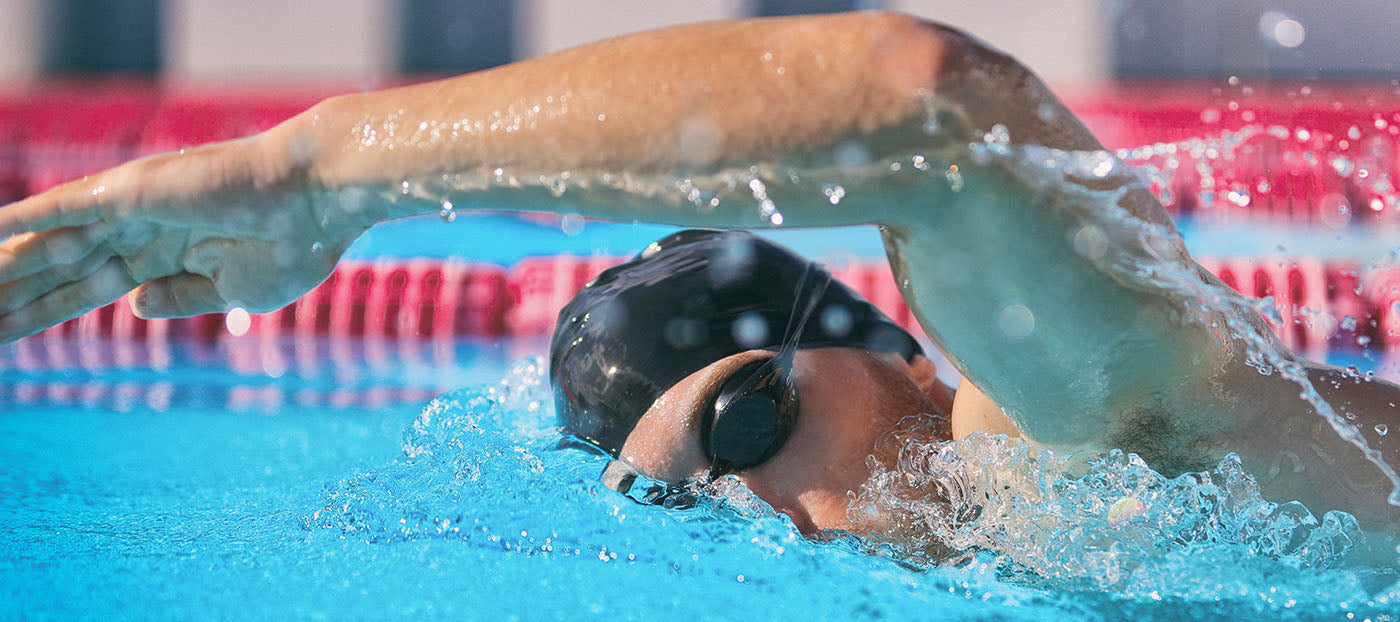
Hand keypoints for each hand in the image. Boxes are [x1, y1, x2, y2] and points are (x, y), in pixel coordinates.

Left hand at [0, 134, 367, 341]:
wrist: (318, 199)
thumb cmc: (295, 244)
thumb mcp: (235, 290)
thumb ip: (183, 297)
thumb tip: (134, 305)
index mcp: (166, 258)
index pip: (88, 293)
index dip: (44, 314)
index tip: (2, 335)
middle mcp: (138, 232)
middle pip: (56, 273)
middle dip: (13, 299)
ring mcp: (128, 211)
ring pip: (47, 247)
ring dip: (4, 271)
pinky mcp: (126, 193)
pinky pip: (56, 210)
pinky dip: (17, 221)